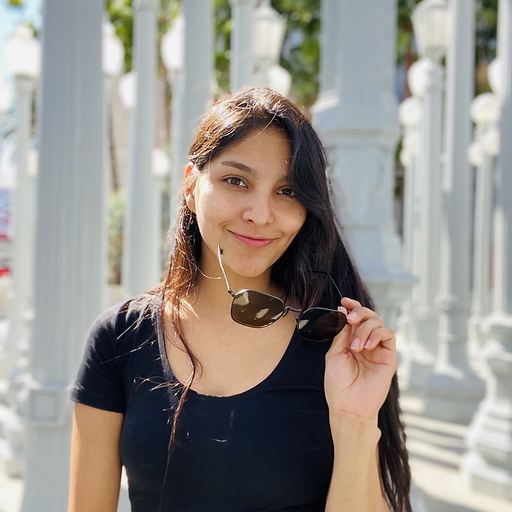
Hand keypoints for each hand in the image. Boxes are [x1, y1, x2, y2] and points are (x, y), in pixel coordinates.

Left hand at [324, 297, 396, 423]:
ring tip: (356, 345)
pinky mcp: (389, 357)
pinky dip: (377, 334)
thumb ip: (341, 333)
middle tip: (350, 319)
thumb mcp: (335, 353)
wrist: (348, 406)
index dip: (352, 306)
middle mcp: (366, 342)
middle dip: (359, 312)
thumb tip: (342, 311)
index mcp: (351, 341)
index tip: (344, 301)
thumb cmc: (339, 384)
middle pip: (368, 316)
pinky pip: (389, 335)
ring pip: (379, 322)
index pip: (355, 318)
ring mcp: (378, 349)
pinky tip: (366, 346)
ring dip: (366, 328)